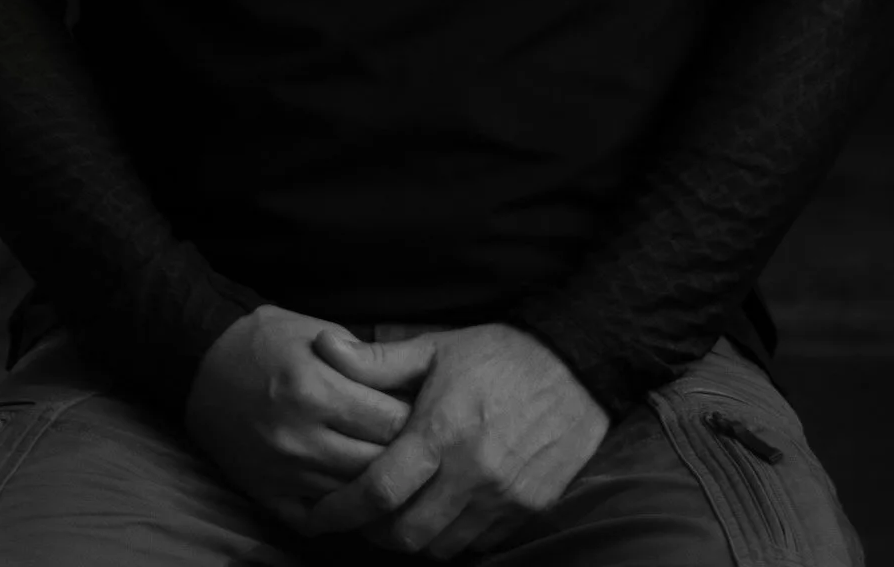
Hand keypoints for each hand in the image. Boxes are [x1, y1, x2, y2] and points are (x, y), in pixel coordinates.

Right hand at [182, 304, 419, 537]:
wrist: (200, 361)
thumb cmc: (264, 339)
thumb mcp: (316, 333)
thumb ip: (362, 362)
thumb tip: (407, 389)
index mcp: (316, 387)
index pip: (391, 422)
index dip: (415, 419)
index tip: (424, 415)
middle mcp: (301, 435)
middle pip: (377, 464)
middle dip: (403, 457)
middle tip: (416, 449)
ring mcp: (282, 470)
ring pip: (352, 496)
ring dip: (375, 487)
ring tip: (394, 474)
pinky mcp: (266, 494)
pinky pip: (316, 520)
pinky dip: (339, 513)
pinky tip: (354, 497)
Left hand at [297, 323, 610, 557]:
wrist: (575, 367)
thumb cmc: (497, 354)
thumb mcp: (435, 347)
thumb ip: (377, 360)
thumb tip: (322, 347)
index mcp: (443, 429)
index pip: (381, 489)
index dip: (342, 510)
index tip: (318, 516)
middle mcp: (473, 471)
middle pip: (407, 533)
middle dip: (375, 531)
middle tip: (362, 513)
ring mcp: (504, 496)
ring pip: (441, 547)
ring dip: (414, 536)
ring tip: (401, 512)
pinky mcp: (529, 509)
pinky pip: (478, 544)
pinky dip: (453, 536)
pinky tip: (443, 510)